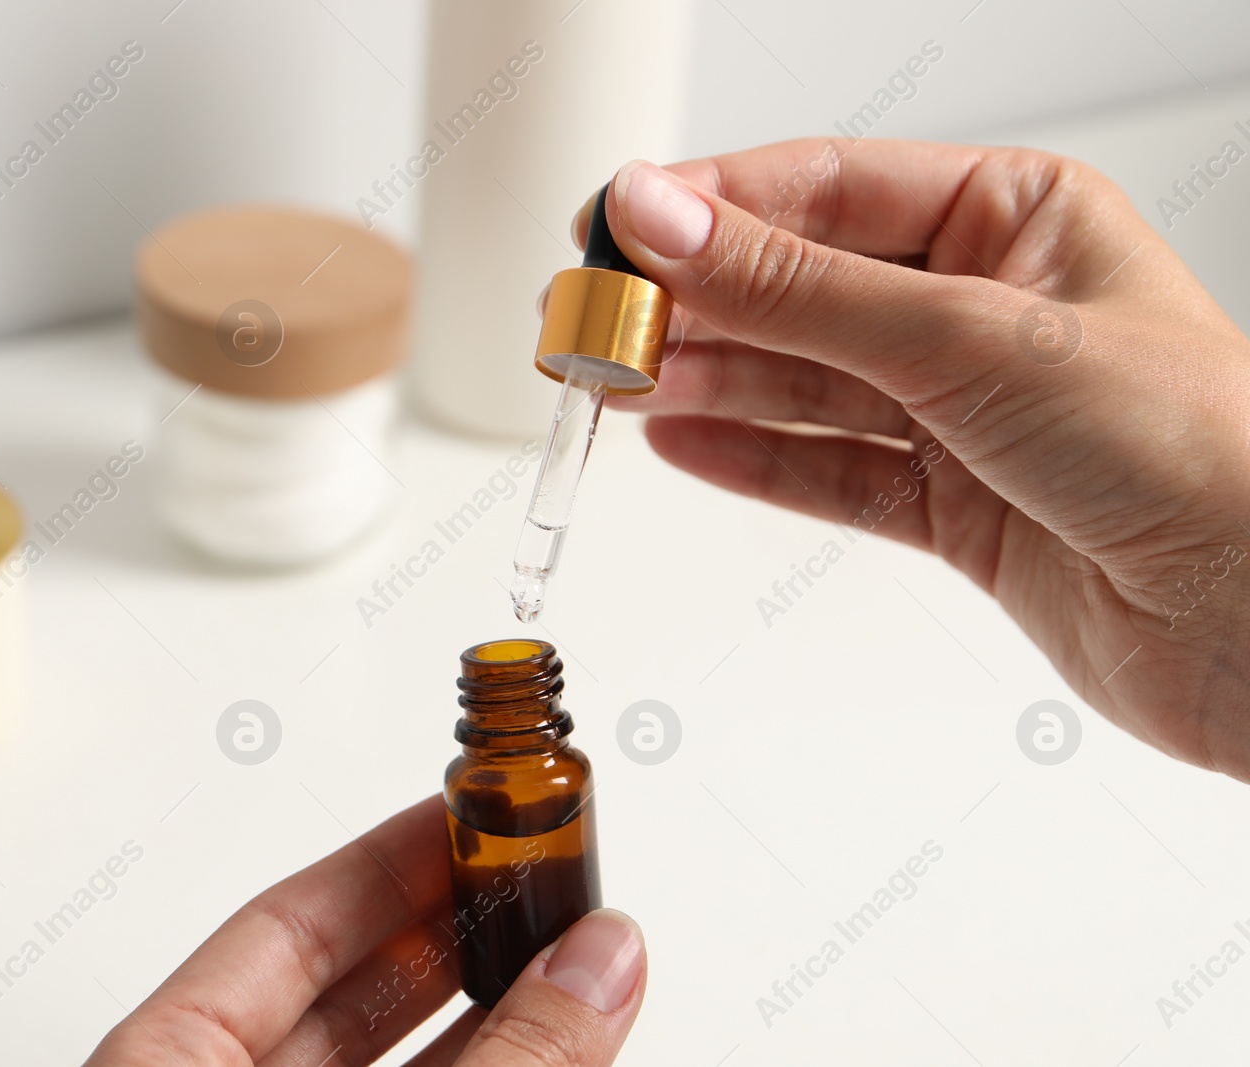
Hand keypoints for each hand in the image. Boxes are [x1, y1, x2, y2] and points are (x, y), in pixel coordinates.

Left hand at [83, 796, 646, 1065]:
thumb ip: (507, 1061)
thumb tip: (599, 961)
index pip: (283, 925)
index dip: (389, 861)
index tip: (473, 810)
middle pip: (342, 996)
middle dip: (457, 938)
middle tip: (547, 884)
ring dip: (491, 1022)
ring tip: (575, 969)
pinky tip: (554, 1058)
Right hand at [582, 141, 1249, 779]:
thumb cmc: (1193, 451)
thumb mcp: (966, 341)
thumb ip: (798, 288)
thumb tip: (664, 218)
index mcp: (1014, 219)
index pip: (821, 189)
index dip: (704, 207)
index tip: (607, 227)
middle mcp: (983, 309)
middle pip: (797, 287)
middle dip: (690, 305)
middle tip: (588, 324)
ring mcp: (964, 411)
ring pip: (800, 381)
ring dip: (701, 381)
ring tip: (608, 385)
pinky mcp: (952, 506)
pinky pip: (824, 468)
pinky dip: (748, 457)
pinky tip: (676, 440)